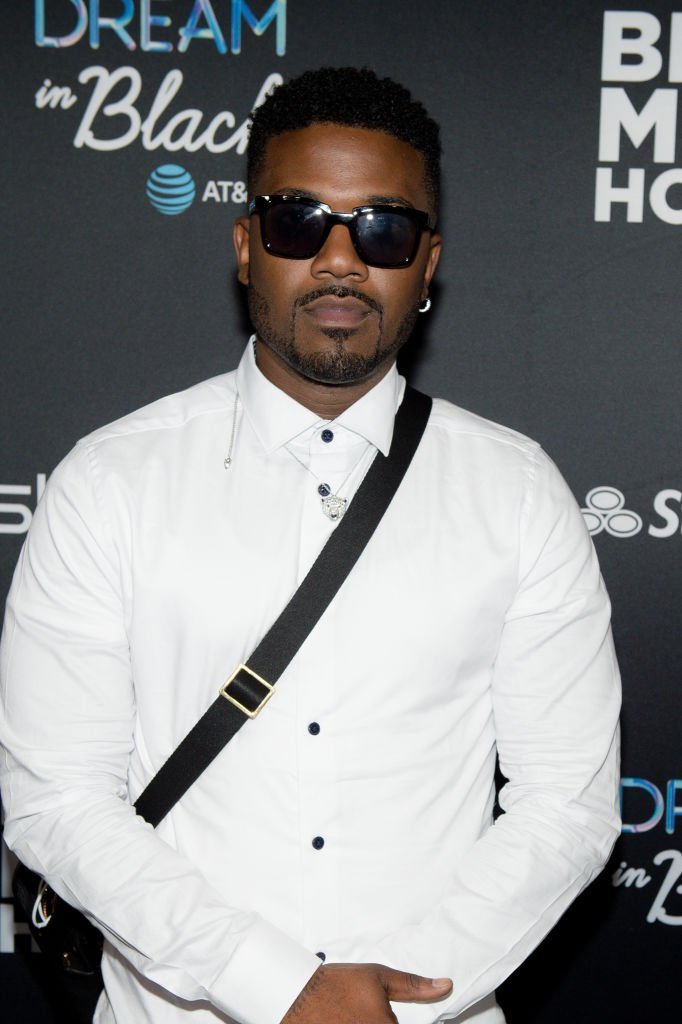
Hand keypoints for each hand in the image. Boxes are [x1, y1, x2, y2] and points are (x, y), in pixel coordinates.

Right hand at [281, 962, 452, 1022]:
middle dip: (385, 1021)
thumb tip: (444, 986)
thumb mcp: (378, 977)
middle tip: (366, 1011)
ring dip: (372, 1022)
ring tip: (357, 1014)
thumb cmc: (337, 986)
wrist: (299, 996)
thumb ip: (413, 985)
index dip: (396, 1021)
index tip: (388, 1016)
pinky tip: (351, 1020)